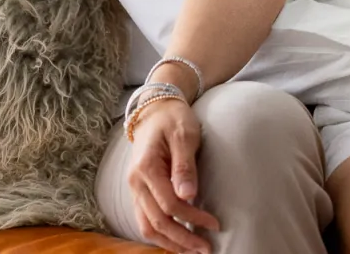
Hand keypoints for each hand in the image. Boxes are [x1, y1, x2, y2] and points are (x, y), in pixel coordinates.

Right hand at [124, 98, 219, 253]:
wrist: (155, 109)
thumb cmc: (173, 119)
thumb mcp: (184, 135)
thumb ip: (185, 166)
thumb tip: (188, 196)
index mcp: (146, 168)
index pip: (169, 204)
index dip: (192, 218)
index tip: (214, 224)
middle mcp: (135, 183)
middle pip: (156, 222)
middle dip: (182, 239)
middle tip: (206, 249)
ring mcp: (134, 189)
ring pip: (146, 227)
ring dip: (169, 243)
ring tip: (192, 252)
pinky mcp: (139, 192)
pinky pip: (145, 220)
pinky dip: (160, 235)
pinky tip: (177, 241)